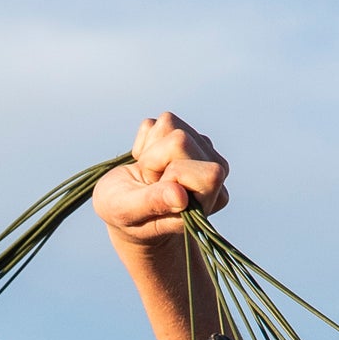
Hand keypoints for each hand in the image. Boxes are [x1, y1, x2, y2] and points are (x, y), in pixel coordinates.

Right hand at [93, 112, 227, 247]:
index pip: (204, 171)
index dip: (172, 175)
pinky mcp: (187, 135)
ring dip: (149, 149)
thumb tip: (181, 196)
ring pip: (171, 124)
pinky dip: (145, 141)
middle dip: (154, 158)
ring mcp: (202, 151)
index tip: (157, 193)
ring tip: (148, 175)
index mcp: (210, 200)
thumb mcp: (129, 213)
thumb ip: (154, 204)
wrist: (124, 208)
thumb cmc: (127, 218)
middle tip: (149, 182)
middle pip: (182, 139)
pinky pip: (161, 121)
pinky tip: (148, 164)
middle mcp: (214, 174)